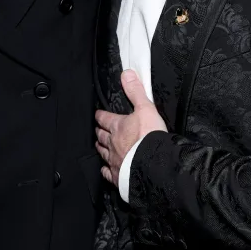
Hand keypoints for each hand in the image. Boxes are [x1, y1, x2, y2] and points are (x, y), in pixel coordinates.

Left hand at [95, 70, 167, 185]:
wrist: (153, 164)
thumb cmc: (149, 136)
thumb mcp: (145, 108)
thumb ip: (136, 92)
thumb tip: (127, 74)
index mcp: (118, 126)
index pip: (105, 118)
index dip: (101, 115)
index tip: (98, 114)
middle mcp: (112, 143)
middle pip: (102, 136)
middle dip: (99, 132)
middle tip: (97, 130)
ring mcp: (114, 160)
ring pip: (103, 153)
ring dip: (101, 148)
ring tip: (99, 146)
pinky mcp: (118, 175)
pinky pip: (108, 172)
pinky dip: (105, 170)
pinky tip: (105, 170)